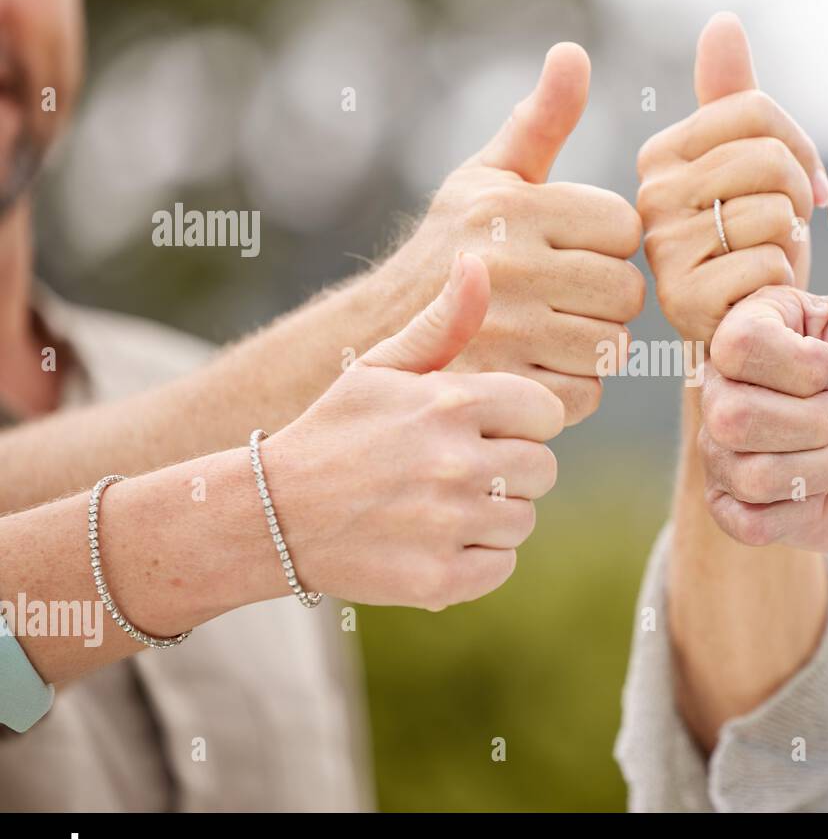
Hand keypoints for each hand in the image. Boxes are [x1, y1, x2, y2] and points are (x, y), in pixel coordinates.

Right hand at [263, 252, 563, 611]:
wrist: (271, 514)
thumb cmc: (336, 432)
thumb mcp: (381, 367)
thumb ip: (443, 322)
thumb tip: (479, 261)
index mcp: (451, 402)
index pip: (546, 413)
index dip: (521, 423)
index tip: (487, 430)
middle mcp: (455, 461)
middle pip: (542, 470)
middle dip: (508, 470)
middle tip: (457, 472)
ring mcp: (447, 523)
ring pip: (523, 519)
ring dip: (492, 516)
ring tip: (439, 506)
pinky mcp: (438, 577)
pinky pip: (502, 566)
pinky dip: (477, 560)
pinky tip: (434, 541)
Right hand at [379, 42, 644, 423]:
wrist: (379, 335)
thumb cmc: (450, 248)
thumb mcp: (487, 177)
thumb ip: (541, 121)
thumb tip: (574, 54)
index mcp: (513, 207)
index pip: (624, 227)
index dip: (606, 243)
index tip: (571, 250)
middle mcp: (508, 266)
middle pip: (626, 292)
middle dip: (605, 298)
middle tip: (566, 298)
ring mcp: (506, 333)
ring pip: (612, 345)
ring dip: (591, 346)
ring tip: (550, 334)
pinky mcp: (504, 388)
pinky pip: (587, 393)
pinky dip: (572, 390)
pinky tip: (537, 370)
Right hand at [637, 13, 827, 344]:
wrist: (760, 349)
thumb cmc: (762, 258)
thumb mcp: (753, 173)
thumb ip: (734, 101)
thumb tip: (722, 25)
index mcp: (662, 156)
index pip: (756, 109)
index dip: (801, 146)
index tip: (804, 183)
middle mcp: (649, 200)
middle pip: (767, 156)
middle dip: (799, 195)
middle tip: (786, 233)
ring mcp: (662, 254)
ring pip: (772, 211)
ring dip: (792, 246)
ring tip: (770, 268)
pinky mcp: (683, 306)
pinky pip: (766, 268)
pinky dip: (784, 288)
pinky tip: (764, 304)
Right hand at [699, 138, 827, 553]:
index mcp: (762, 327)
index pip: (733, 345)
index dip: (802, 369)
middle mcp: (735, 382)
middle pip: (727, 413)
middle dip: (819, 422)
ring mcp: (735, 446)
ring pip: (737, 467)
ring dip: (821, 464)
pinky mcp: (745, 506)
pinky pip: (740, 517)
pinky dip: (800, 509)